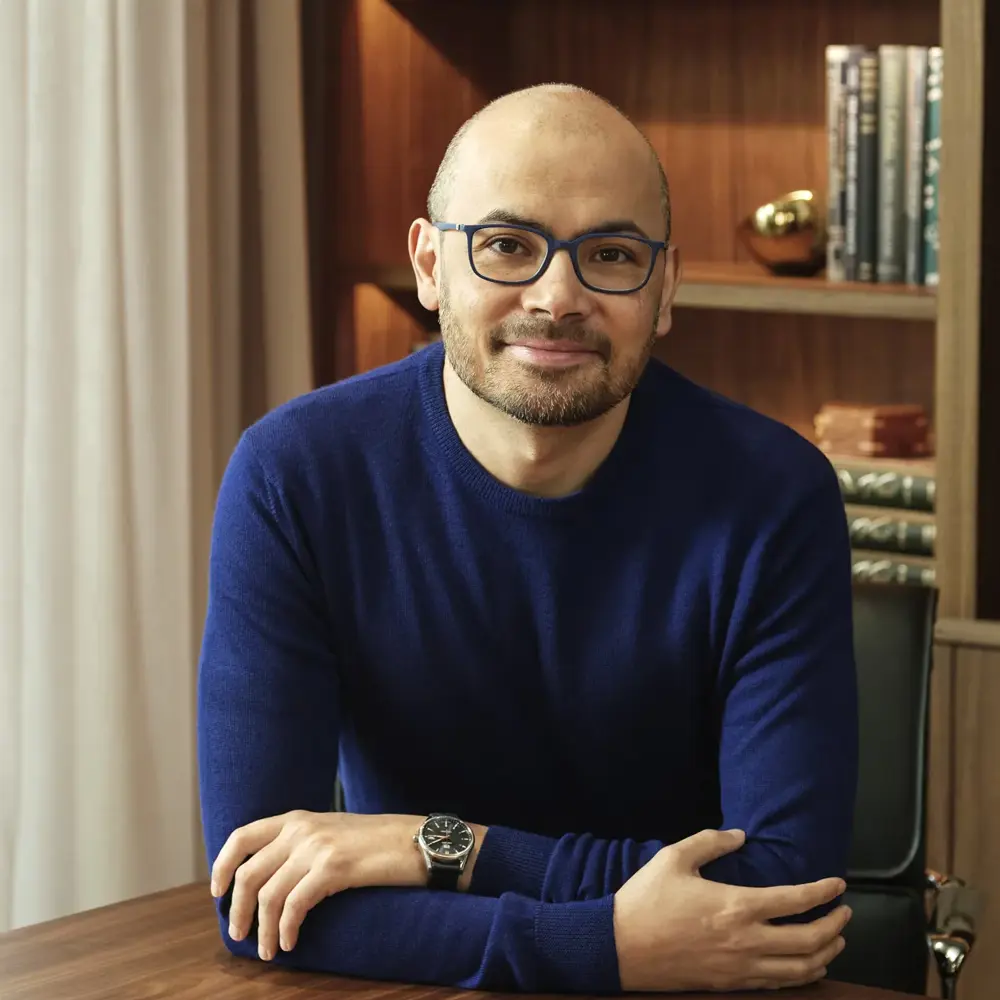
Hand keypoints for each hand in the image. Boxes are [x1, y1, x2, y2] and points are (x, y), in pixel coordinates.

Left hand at [211, 810, 427, 960]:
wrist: (416, 841)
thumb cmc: (378, 843)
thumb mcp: (332, 834)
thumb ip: (302, 847)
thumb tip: (271, 878)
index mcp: (297, 819)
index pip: (242, 836)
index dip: (222, 866)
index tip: (217, 893)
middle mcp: (301, 829)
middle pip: (249, 873)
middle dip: (238, 910)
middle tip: (241, 936)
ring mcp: (317, 846)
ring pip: (268, 894)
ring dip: (263, 929)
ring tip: (269, 950)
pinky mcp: (334, 867)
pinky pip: (294, 905)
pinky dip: (286, 929)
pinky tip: (291, 943)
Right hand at [613, 829, 851, 992]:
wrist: (620, 948)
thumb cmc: (646, 900)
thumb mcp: (674, 858)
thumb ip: (710, 841)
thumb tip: (741, 835)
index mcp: (736, 906)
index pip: (795, 900)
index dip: (823, 892)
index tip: (839, 884)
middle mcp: (746, 941)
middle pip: (809, 940)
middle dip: (835, 925)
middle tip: (845, 913)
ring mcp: (740, 969)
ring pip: (800, 970)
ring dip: (825, 954)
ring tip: (835, 940)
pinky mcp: (730, 985)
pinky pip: (778, 985)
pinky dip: (801, 976)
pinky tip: (806, 966)